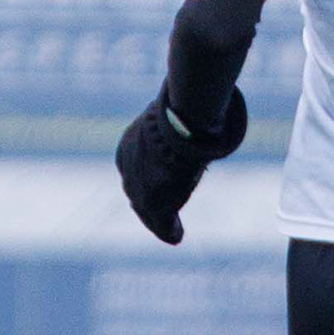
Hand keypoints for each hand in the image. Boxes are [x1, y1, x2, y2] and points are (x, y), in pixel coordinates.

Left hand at [115, 82, 247, 243]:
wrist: (178, 126)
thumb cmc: (183, 113)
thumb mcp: (178, 114)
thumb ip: (185, 116)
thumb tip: (204, 96)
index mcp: (129, 146)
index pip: (136, 168)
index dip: (146, 180)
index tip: (158, 188)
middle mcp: (129, 170)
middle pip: (138, 193)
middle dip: (149, 206)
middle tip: (163, 218)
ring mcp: (139, 188)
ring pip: (148, 211)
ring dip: (160, 222)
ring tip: (173, 234)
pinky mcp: (155, 203)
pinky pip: (161, 223)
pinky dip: (168, 231)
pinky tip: (176, 237)